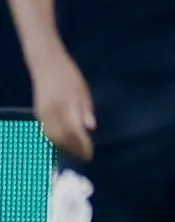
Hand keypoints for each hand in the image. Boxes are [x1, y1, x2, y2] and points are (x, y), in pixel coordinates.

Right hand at [33, 43, 92, 161]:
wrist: (46, 65)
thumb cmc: (69, 75)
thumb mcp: (83, 89)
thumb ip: (86, 109)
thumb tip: (90, 128)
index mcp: (66, 105)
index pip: (74, 131)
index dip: (82, 145)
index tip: (91, 154)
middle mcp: (52, 112)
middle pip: (62, 137)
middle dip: (73, 149)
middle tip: (85, 156)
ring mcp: (42, 114)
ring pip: (52, 137)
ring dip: (64, 147)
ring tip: (76, 152)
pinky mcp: (37, 114)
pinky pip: (46, 131)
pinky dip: (56, 140)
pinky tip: (65, 142)